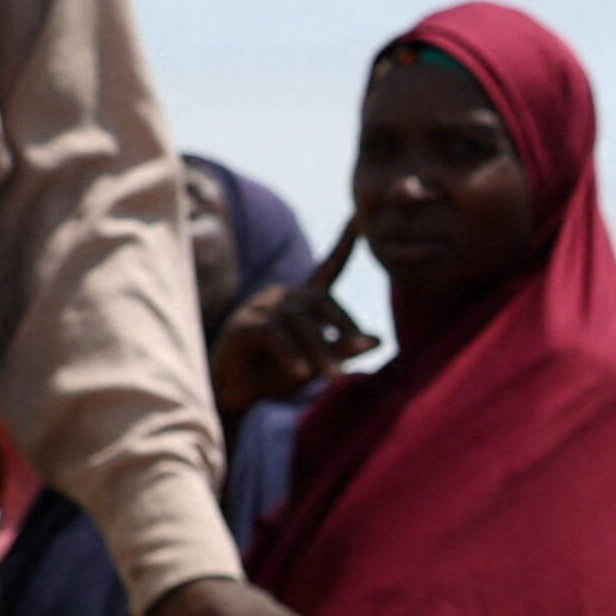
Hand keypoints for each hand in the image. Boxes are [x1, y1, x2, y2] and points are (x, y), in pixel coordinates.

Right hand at [210, 220, 377, 421]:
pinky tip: (302, 374)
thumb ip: (344, 349)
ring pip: (299, 322)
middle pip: (320, 301)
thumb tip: (379, 338)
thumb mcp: (318, 362)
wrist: (236, 396)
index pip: (329, 268)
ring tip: (336, 376)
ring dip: (320, 351)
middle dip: (343, 326)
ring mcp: (259, 307)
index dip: (344, 245)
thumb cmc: (277, 375)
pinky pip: (274, 334)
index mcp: (302, 301)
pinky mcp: (243, 324)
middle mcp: (281, 297)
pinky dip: (291, 354)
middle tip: (360, 349)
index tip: (359, 219)